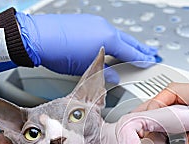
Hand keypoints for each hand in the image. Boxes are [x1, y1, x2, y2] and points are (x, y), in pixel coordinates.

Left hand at [16, 12, 156, 75]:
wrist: (37, 37)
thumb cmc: (59, 52)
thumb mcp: (86, 69)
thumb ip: (105, 72)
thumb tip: (113, 77)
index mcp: (108, 39)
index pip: (131, 51)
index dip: (142, 59)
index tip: (150, 62)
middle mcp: (104, 27)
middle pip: (128, 40)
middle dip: (141, 48)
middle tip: (150, 53)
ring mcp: (94, 22)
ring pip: (117, 34)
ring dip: (127, 42)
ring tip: (134, 48)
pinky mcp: (85, 21)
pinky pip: (106, 30)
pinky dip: (114, 38)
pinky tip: (111, 43)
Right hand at [135, 83, 188, 143]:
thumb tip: (179, 143)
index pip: (174, 92)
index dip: (156, 103)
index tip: (145, 118)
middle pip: (173, 102)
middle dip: (155, 114)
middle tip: (142, 130)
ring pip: (181, 116)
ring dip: (166, 125)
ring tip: (153, 139)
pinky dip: (180, 135)